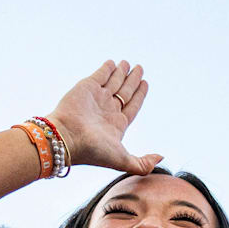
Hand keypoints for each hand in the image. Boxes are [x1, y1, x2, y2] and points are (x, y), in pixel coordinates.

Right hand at [46, 60, 161, 174]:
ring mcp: (97, 98)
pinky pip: (100, 75)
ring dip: (121, 72)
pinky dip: (107, 69)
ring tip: (128, 63)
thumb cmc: (94, 151)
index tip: (145, 83)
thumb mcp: (124, 161)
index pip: (132, 106)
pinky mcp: (86, 87)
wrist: (67, 138)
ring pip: (113, 81)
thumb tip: (161, 158)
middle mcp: (107, 110)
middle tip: (140, 68)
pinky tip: (113, 63)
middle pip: (124, 92)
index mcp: (117, 125)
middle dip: (132, 80)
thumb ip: (143, 163)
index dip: (139, 95)